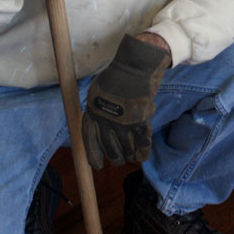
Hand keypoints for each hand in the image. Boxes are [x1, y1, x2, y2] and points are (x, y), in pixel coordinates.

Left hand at [81, 34, 171, 168]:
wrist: (135, 67)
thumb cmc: (117, 76)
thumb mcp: (97, 93)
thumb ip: (97, 111)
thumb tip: (97, 128)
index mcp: (93, 113)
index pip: (90, 141)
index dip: (93, 156)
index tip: (98, 166)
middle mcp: (106, 122)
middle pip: (111, 150)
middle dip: (116, 158)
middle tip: (119, 160)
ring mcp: (123, 124)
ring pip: (127, 150)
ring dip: (130, 156)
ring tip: (132, 157)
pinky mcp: (140, 123)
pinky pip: (142, 145)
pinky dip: (143, 152)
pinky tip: (142, 155)